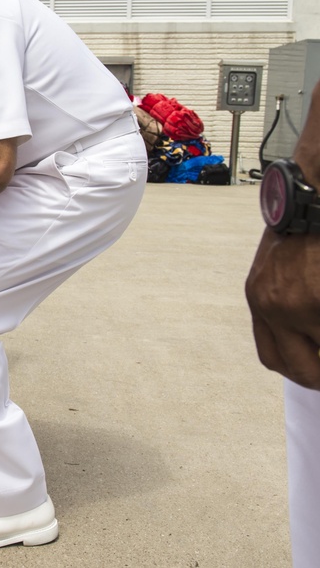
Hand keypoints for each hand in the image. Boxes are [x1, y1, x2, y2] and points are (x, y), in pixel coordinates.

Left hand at [245, 228, 319, 390]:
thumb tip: (309, 339)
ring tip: (317, 305)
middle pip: (298, 370)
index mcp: (260, 300)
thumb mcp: (278, 267)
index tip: (315, 374)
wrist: (312, 195)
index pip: (272, 356)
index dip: (299, 371)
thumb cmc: (302, 227)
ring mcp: (302, 306)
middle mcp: (275, 308)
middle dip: (319, 379)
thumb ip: (285, 300)